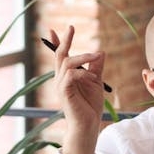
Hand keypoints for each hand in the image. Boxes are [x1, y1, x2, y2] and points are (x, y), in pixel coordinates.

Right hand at [49, 25, 106, 153]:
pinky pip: (70, 76)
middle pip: (59, 55)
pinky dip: (81, 72)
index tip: (52, 30)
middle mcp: (61, 79)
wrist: (88, 125)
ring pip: (67, 63)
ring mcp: (61, 86)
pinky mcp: (65, 93)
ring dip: (82, 57)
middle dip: (64, 40)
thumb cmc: (90, 106)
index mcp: (67, 76)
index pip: (60, 57)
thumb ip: (96, 67)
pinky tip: (91, 76)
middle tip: (71, 27)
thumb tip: (101, 52)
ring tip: (96, 56)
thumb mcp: (96, 82)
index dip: (56, 43)